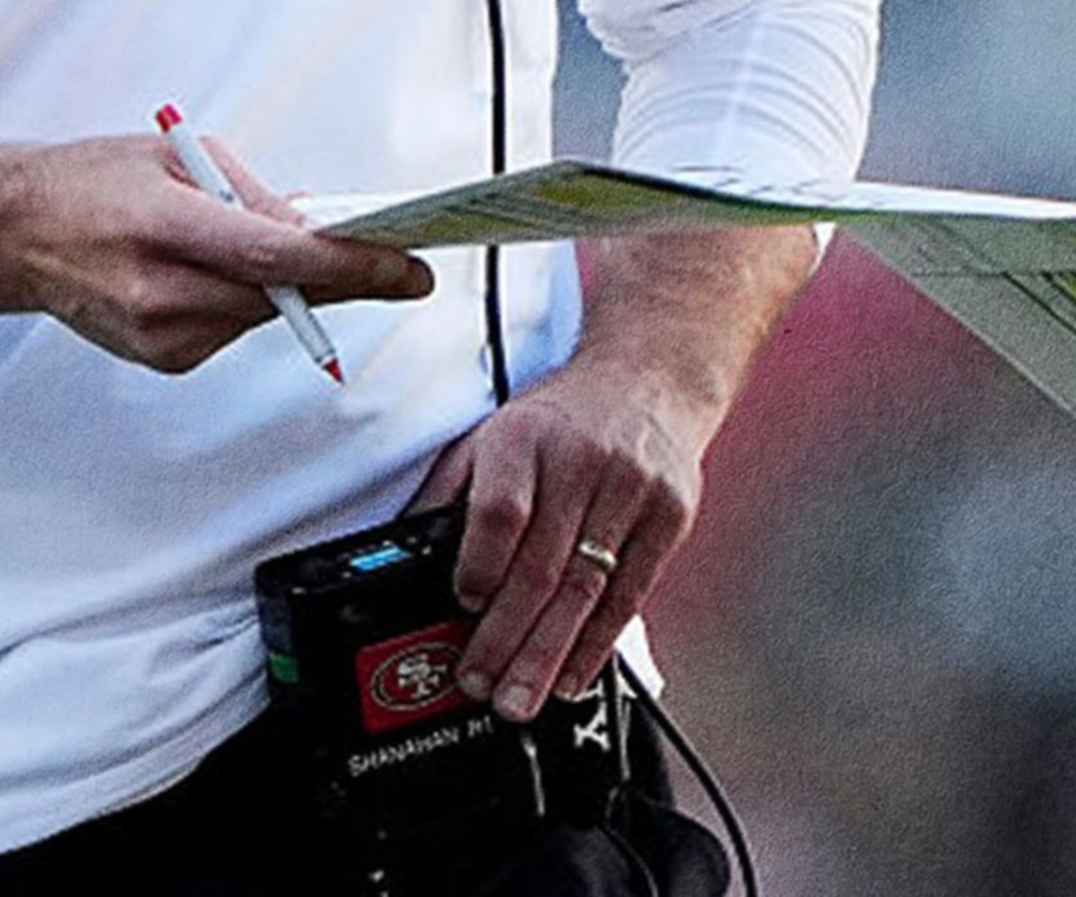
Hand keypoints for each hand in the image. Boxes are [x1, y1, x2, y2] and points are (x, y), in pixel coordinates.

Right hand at [3, 133, 431, 373]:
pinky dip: (246, 302)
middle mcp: (159, 290)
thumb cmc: (89, 184)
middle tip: (393, 261)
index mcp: (162, 224)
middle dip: (340, 276)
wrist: (14, 235)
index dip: (352, 266)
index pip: (278, 256)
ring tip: (275, 247)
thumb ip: (249, 193)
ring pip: (264, 315)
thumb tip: (318, 226)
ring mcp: (159, 335)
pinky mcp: (163, 360)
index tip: (408, 268)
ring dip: (287, 285)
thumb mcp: (172, 156)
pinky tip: (219, 273)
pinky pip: (235, 330)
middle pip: (282, 294)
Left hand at [404, 227, 813, 723]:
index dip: (481, 564)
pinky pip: (629, 594)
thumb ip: (453, 488)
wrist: (651, 377)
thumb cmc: (563, 415)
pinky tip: (571, 676)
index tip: (462, 604)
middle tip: (480, 682)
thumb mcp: (495, 430)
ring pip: (586, 588)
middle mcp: (582, 463)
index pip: (502, 509)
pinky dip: (597, 643)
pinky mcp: (668, 519)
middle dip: (507, 636)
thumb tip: (407, 548)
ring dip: (548, 654)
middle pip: (542, 564)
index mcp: (526, 437)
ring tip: (519, 697)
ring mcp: (632, 493)